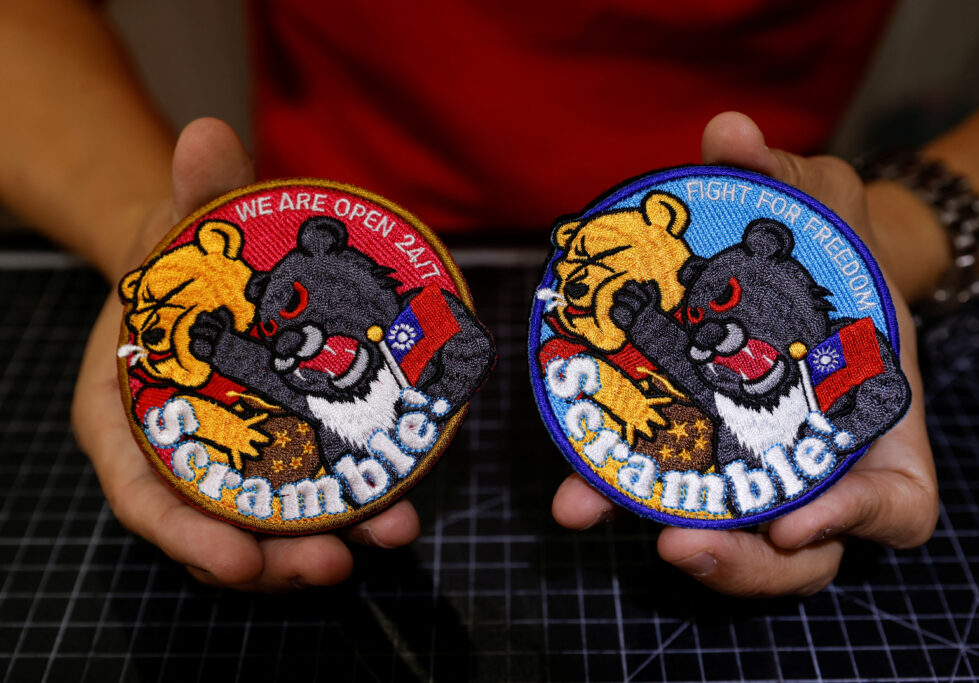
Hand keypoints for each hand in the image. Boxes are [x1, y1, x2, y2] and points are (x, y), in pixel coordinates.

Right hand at [71, 118, 419, 590]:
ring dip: (325, 543)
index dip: (188, 537)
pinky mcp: (280, 456)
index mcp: (126, 421)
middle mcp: (177, 456)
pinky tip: (401, 508)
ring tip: (387, 537)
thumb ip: (194, 190)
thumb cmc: (180, 254)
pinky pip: (309, 497)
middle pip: (215, 529)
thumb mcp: (180, 221)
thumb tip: (210, 135)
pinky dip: (351, 510)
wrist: (208, 269)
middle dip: (273, 558)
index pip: (144, 497)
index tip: (239, 560)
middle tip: (333, 561)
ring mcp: (231, 463)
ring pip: (269, 528)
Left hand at [552, 112, 938, 596]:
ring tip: (588, 509)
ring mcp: (757, 472)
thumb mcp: (825, 204)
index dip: (854, 522)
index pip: (895, 507)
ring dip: (658, 532)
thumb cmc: (834, 250)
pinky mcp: (698, 460)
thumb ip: (788, 175)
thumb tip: (726, 133)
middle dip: (738, 561)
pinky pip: (668, 493)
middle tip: (674, 542)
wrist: (800, 273)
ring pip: (726, 539)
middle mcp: (819, 467)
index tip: (792, 522)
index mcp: (877, 429)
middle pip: (797, 554)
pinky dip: (622, 493)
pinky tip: (571, 490)